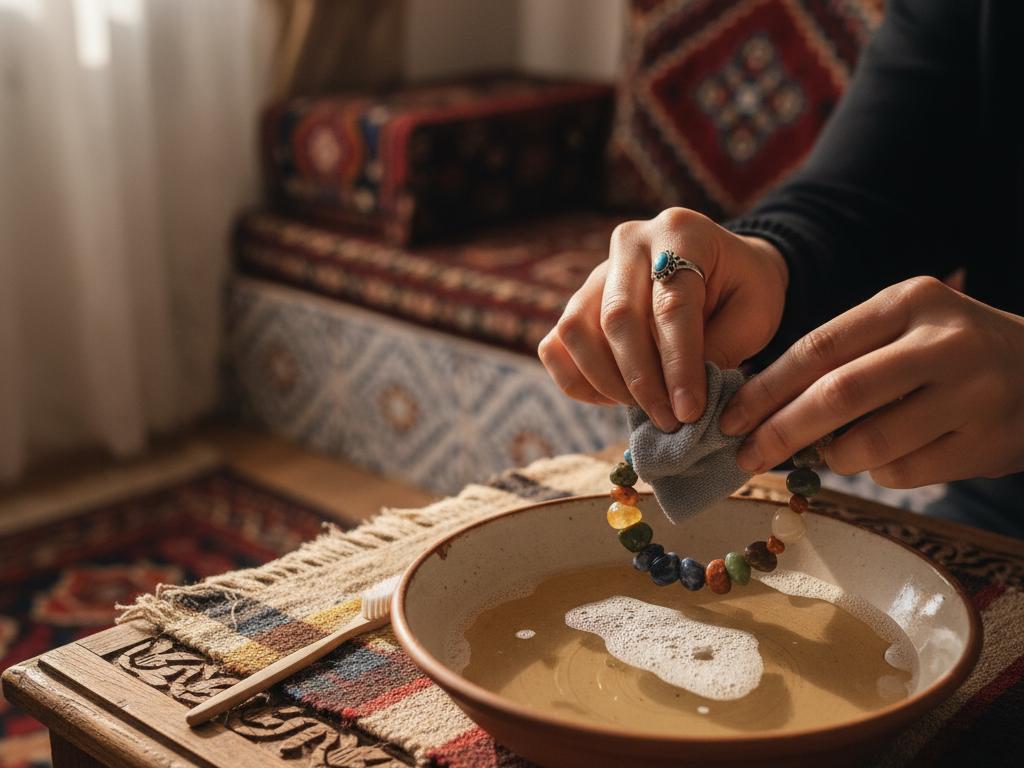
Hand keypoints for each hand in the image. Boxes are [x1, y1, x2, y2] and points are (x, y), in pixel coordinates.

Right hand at [538, 208, 788, 431]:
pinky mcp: (577, 301)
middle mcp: (629, 242)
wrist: (721, 268)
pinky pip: (556, 345)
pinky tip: (613, 397)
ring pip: (576, 331)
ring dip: (607, 383)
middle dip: (642, 380)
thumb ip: (721, 348)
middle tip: (669, 420)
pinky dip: (577, 380)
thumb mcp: (754, 313)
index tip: (689, 411)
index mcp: (680, 232)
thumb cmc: (741, 289)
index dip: (678, 364)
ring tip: (645, 409)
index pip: (671, 305)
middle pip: (617, 317)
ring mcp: (595, 271)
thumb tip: (682, 399)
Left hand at [720, 276, 1023, 485]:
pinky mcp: (988, 443)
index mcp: (909, 302)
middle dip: (780, 430)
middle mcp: (943, 342)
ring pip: (869, 443)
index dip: (766, 388)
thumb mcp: (903, 326)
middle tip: (745, 455)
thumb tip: (760, 408)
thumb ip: (843, 356)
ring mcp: (972, 394)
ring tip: (833, 450)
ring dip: (834, 456)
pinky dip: (878, 472)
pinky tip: (889, 454)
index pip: (819, 347)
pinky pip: (903, 472)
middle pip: (838, 395)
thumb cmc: (948, 350)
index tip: (730, 418)